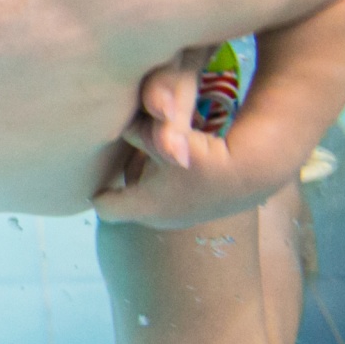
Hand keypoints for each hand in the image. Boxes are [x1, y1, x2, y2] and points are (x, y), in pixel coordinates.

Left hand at [96, 47, 262, 228]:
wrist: (253, 172)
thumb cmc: (204, 157)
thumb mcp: (163, 139)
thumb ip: (135, 132)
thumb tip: (117, 125)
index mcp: (143, 206)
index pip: (104, 206)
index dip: (96, 189)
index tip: (91, 174)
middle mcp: (155, 218)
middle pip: (123, 197)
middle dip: (119, 178)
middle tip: (120, 152)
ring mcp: (175, 217)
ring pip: (143, 194)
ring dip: (142, 176)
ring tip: (147, 152)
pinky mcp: (192, 210)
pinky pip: (163, 193)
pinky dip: (161, 178)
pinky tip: (169, 158)